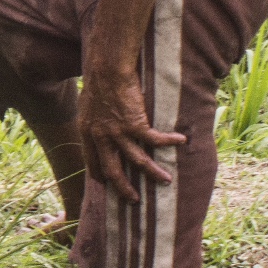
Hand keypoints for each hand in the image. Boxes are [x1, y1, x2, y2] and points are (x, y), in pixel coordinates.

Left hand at [77, 65, 185, 202]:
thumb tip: (100, 121)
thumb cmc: (98, 80)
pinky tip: (181, 141)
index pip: (92, 161)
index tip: (106, 184)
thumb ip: (94, 118)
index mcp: (87, 131)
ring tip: (166, 181)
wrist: (106, 68)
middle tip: (133, 199)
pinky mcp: (135, 124)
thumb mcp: (88, 104)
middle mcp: (101, 136)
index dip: (100, 175)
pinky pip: (155, 139)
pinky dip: (169, 141)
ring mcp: (118, 132)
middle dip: (124, 188)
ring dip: (153, 173)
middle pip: (112, 170)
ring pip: (138, 161)